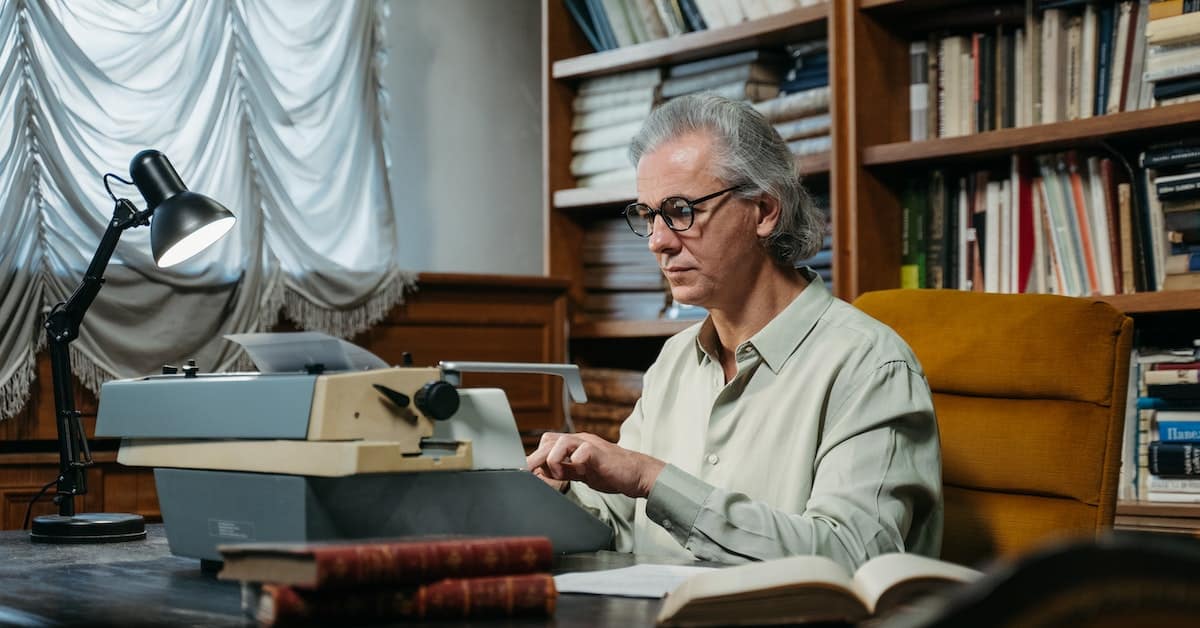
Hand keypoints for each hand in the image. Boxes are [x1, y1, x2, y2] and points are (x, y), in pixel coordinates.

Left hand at [526, 431, 665, 497]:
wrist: (638, 475)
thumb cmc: (612, 474)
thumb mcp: (582, 474)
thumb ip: (564, 471)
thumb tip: (542, 473)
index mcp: (575, 444)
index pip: (548, 442)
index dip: (535, 456)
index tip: (526, 471)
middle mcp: (581, 441)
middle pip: (549, 440)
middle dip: (536, 458)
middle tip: (529, 474)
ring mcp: (590, 445)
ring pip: (562, 442)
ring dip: (553, 459)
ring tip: (557, 474)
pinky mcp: (600, 453)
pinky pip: (581, 452)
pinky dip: (574, 462)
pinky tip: (577, 473)